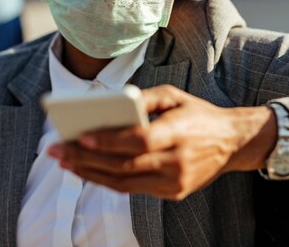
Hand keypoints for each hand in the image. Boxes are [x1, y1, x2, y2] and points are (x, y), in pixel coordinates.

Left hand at [48, 85, 275, 199]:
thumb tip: (112, 105)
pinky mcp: (173, 193)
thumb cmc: (198, 114)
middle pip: (124, 165)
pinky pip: (134, 189)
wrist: (232, 142)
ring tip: (65, 162)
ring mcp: (175, 182)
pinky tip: (89, 170)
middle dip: (85, 159)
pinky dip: (108, 179)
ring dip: (90, 173)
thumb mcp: (175, 96)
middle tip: (56, 151)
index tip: (79, 136)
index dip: (108, 141)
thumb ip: (144, 98)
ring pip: (124, 182)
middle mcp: (177, 161)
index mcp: (179, 132)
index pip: (138, 141)